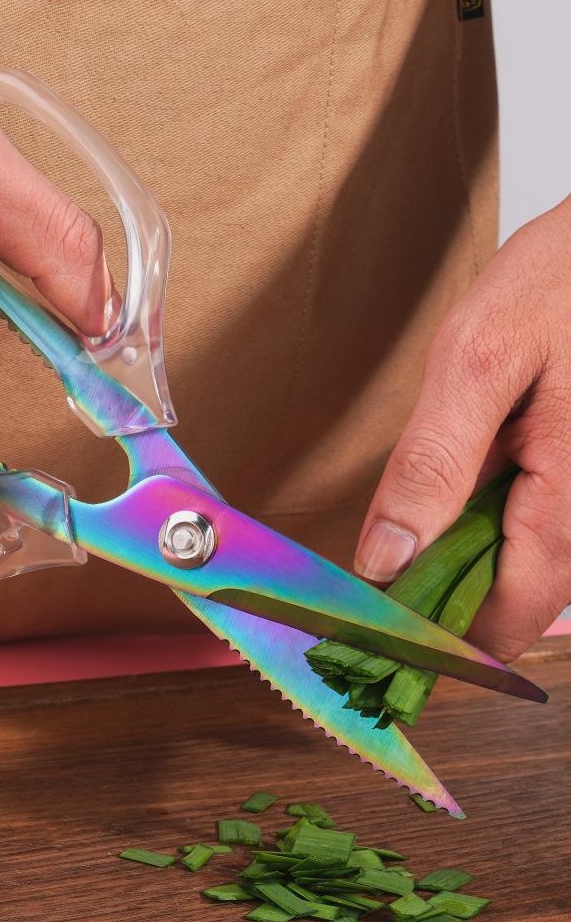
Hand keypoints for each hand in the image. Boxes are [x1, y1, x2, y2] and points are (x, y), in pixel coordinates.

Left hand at [354, 198, 570, 660]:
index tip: (369, 631)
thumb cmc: (561, 283)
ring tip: (416, 529)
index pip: (505, 622)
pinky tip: (463, 492)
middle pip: (513, 607)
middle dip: (443, 600)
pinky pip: (534, 537)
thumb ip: (433, 464)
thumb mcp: (477, 359)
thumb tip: (386, 560)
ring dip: (462, 565)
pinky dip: (486, 531)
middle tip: (378, 572)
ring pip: (524, 576)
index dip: (435, 638)